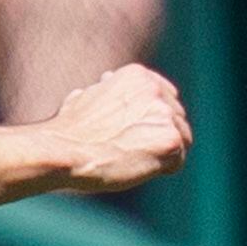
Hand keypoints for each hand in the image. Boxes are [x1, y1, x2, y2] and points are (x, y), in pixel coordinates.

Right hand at [43, 65, 192, 194]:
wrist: (65, 151)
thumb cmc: (68, 131)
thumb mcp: (86, 95)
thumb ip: (105, 89)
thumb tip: (105, 81)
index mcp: (138, 75)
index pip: (165, 95)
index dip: (155, 117)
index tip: (144, 130)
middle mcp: (155, 90)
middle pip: (177, 117)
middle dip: (161, 134)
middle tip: (138, 152)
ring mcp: (165, 115)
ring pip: (181, 138)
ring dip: (163, 152)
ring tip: (136, 162)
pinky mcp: (170, 141)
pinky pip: (178, 160)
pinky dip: (162, 169)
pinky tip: (140, 170)